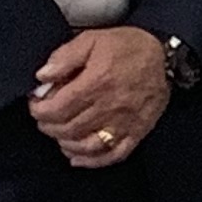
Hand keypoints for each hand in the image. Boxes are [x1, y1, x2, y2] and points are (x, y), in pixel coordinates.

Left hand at [29, 25, 170, 170]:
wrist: (166, 57)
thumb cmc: (129, 47)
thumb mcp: (93, 39)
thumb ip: (65, 57)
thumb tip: (43, 76)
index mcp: (96, 83)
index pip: (57, 108)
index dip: (40, 110)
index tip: (35, 105)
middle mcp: (110, 107)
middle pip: (68, 129)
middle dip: (48, 126)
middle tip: (44, 119)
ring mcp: (125, 123)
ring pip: (87, 145)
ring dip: (66, 144)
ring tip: (58, 134)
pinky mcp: (137, 132)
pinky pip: (112, 154)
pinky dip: (92, 161)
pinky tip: (77, 157)